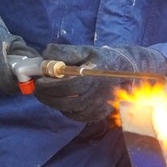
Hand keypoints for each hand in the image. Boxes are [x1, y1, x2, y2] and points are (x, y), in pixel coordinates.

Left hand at [34, 44, 166, 122]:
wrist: (127, 73)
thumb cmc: (103, 60)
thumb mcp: (86, 50)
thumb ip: (65, 52)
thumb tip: (45, 54)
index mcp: (92, 78)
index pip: (66, 87)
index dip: (49, 86)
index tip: (39, 81)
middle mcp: (95, 97)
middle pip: (63, 102)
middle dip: (46, 96)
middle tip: (39, 88)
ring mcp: (96, 108)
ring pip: (67, 110)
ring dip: (53, 102)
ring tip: (48, 92)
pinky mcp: (96, 115)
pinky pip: (74, 115)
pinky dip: (65, 108)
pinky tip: (64, 98)